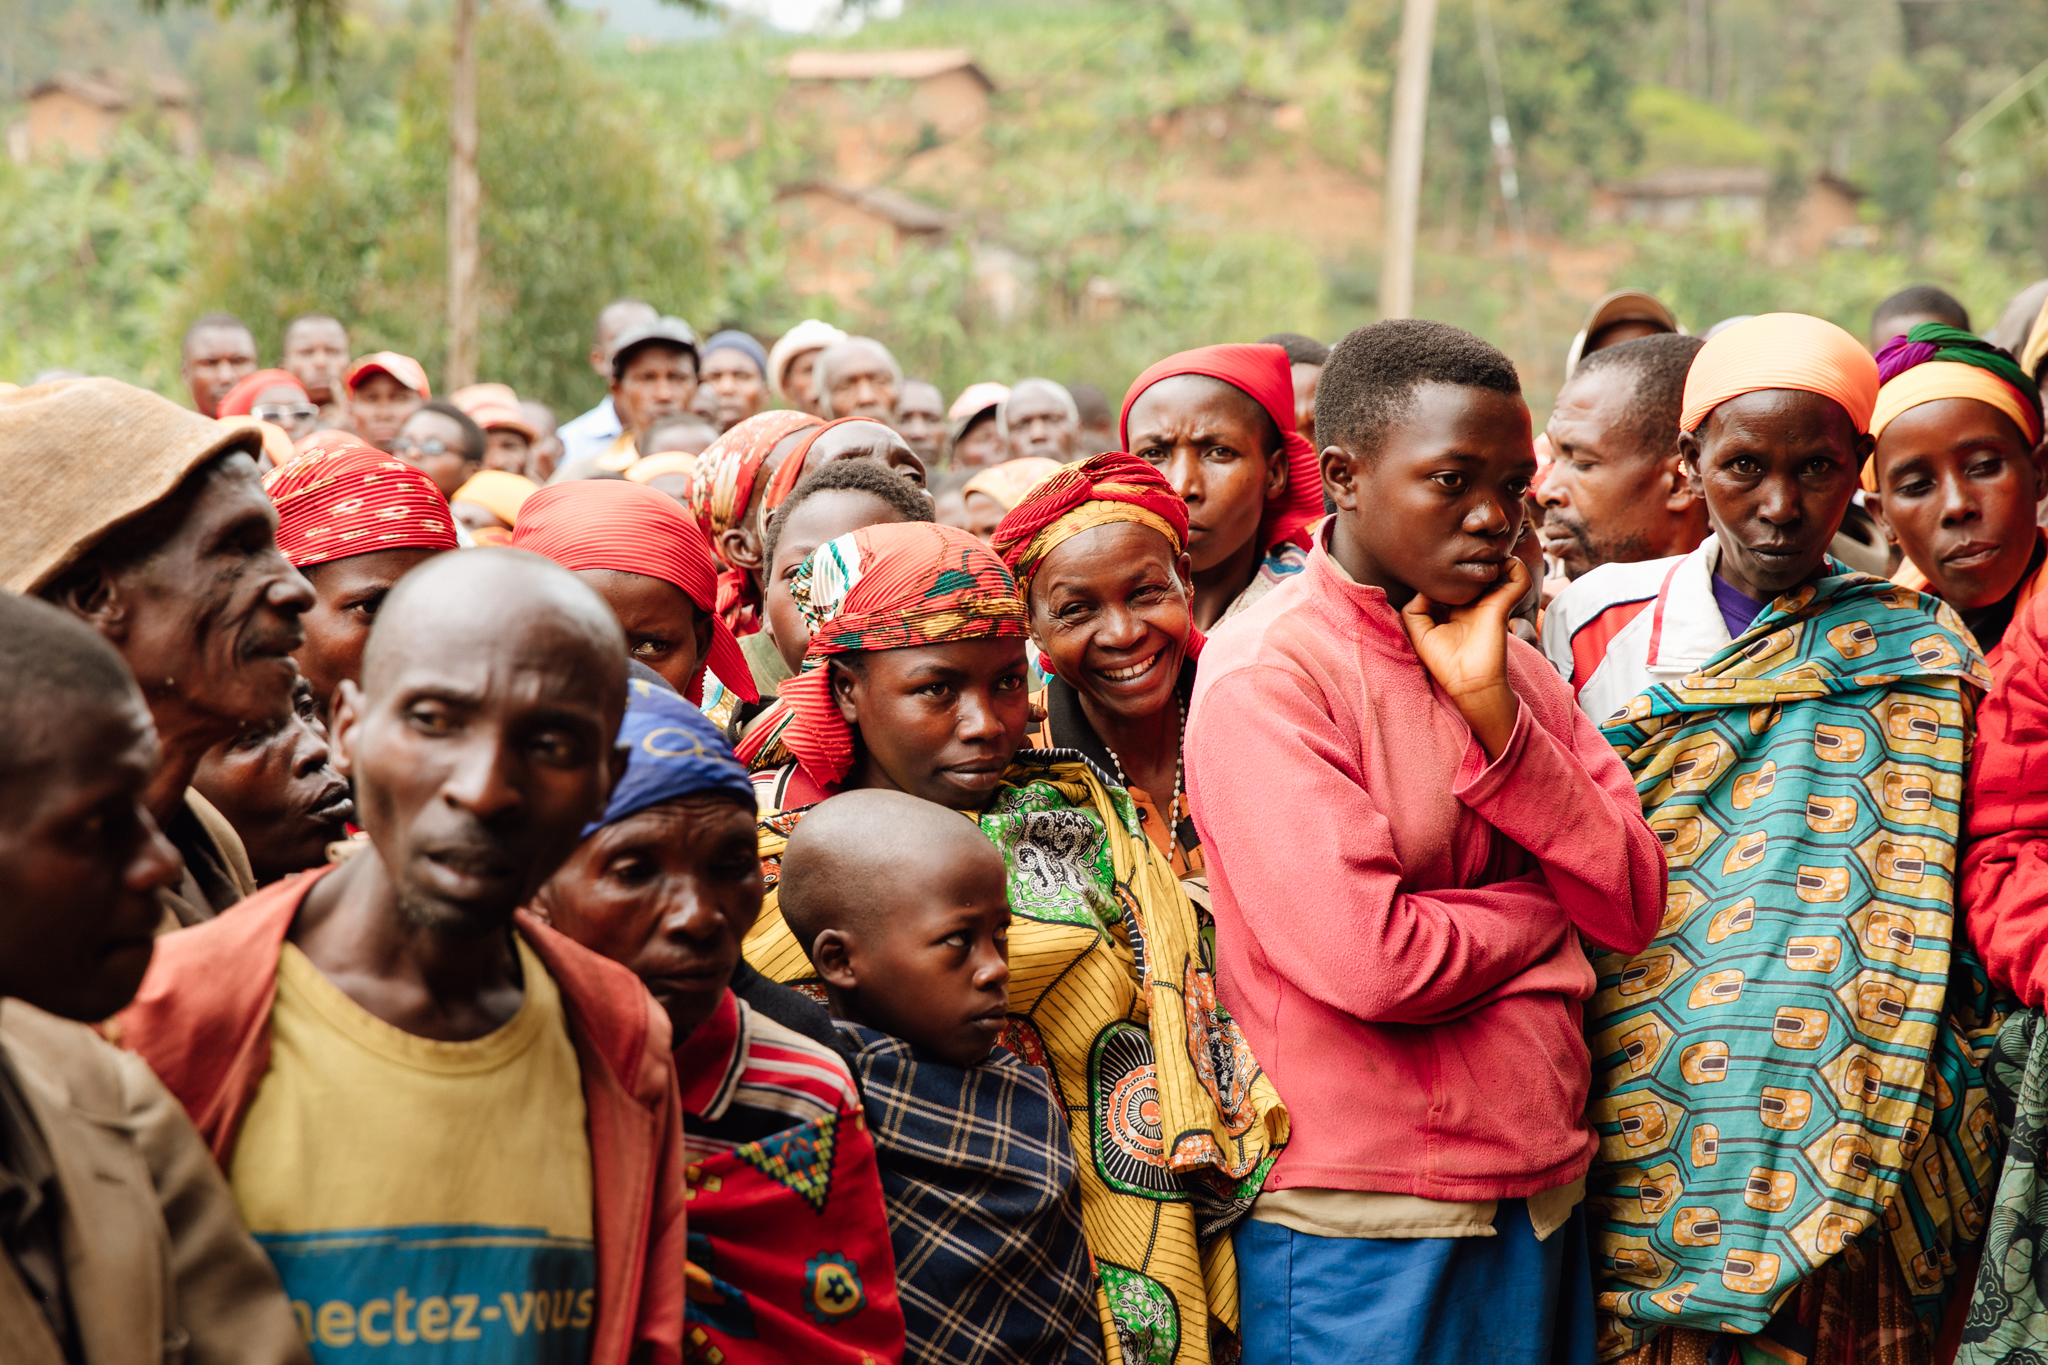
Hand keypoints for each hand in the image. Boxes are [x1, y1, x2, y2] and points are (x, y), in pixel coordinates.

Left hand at [1401, 556, 1527, 759]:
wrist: (1468, 683)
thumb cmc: (1444, 661)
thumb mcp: (1419, 632)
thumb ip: (1415, 608)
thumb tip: (1424, 587)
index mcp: (1457, 607)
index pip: (1458, 577)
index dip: (1450, 566)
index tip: (1436, 558)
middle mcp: (1476, 601)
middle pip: (1481, 569)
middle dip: (1474, 556)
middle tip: (1461, 547)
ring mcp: (1492, 602)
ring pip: (1504, 567)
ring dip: (1496, 556)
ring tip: (1482, 553)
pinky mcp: (1502, 606)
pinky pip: (1519, 579)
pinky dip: (1516, 567)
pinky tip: (1499, 565)